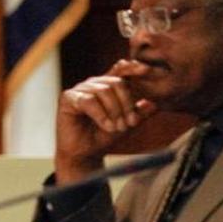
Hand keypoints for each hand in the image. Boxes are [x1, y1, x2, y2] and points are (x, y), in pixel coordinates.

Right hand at [55, 59, 158, 182]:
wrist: (84, 154)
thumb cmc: (103, 137)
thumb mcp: (126, 124)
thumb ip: (139, 113)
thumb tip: (154, 104)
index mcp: (107, 86)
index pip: (120, 71)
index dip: (132, 68)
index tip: (146, 70)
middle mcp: (93, 84)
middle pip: (116, 83)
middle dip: (126, 104)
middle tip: (129, 124)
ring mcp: (80, 90)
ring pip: (104, 91)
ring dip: (114, 111)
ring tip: (116, 128)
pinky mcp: (68, 98)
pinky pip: (89, 101)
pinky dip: (101, 115)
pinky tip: (106, 126)